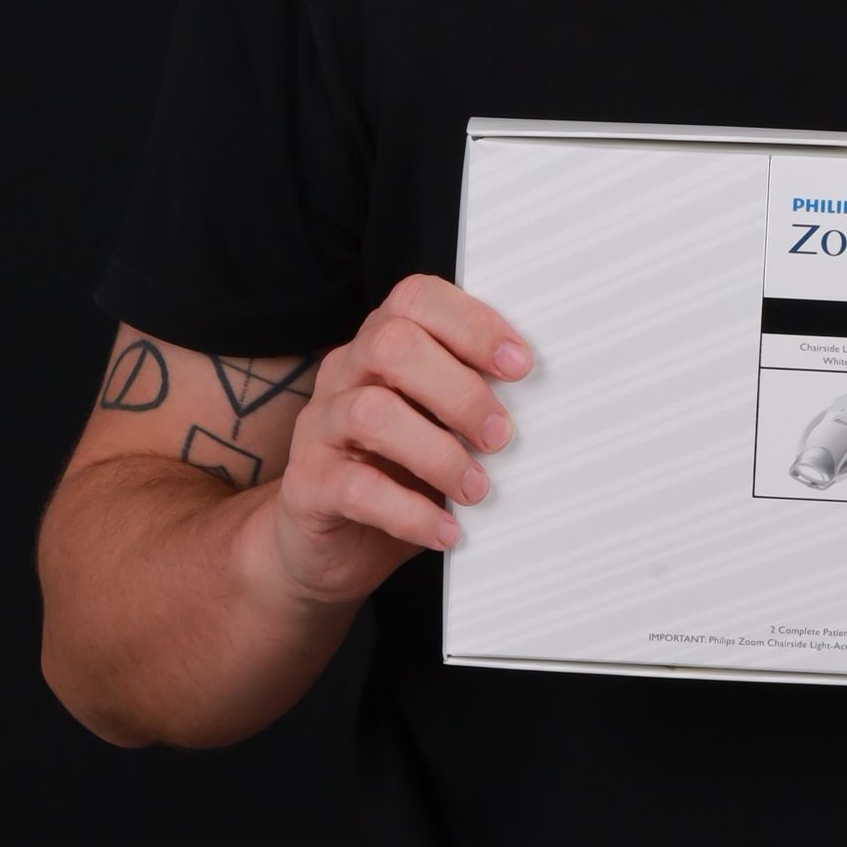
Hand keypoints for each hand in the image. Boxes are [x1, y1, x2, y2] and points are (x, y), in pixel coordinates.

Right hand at [265, 274, 530, 608]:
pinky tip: (446, 529)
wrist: (326, 546)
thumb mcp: (438, 429)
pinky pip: (355, 488)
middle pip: (392, 345)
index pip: (416, 299)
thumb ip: (471, 404)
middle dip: (458, 389)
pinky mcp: (306, 486)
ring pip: (370, 412)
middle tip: (500, 434)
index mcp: (380, 344)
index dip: (472, 323)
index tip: (519, 364)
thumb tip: (540, 403)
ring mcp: (320, 429)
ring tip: (477, 488)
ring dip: (438, 452)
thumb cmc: (397, 474)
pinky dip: (410, 510)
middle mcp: (345, 373)